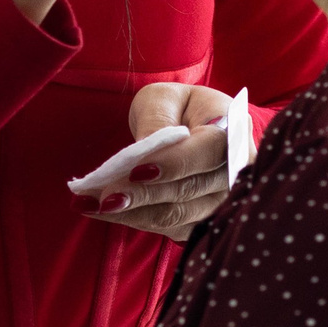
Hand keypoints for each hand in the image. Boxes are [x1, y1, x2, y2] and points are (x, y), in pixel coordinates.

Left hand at [76, 83, 241, 240]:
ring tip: (90, 205)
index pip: (208, 151)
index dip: (174, 164)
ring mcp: (224, 201)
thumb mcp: (163, 98)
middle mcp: (237, 171)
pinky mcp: (206, 220)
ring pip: (178, 216)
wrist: (195, 125)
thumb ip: (157, 121)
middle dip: (141, 196)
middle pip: (190, 190)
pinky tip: (104, 212)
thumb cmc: (179, 106)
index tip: (136, 171)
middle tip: (100, 197)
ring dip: (132, 213)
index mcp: (232, 129)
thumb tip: (143, 155)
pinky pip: (171, 228)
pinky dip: (136, 220)